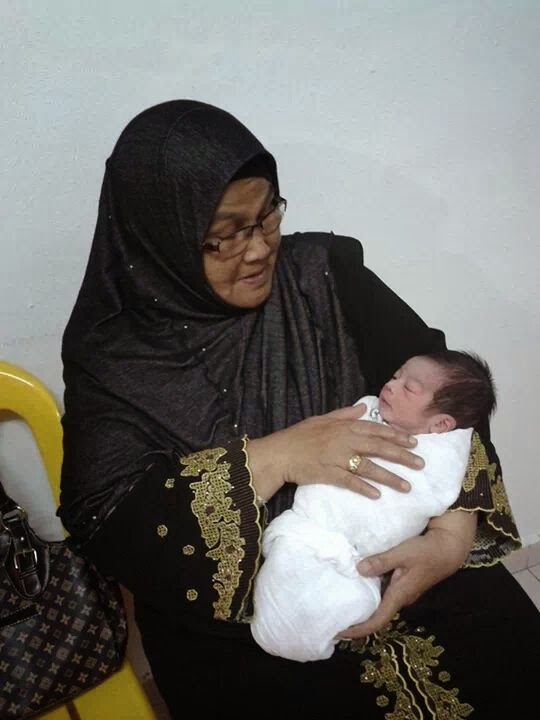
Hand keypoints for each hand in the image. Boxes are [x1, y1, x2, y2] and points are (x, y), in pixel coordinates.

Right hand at [248, 404, 423, 501]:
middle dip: (401, 456)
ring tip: (407, 486)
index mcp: (343, 426)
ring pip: (368, 467)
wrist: (279, 453)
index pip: (375, 429)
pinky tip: (377, 495)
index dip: (396, 435)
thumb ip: (343, 414)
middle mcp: (343, 440)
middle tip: (421, 464)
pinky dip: (364, 488)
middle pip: (378, 448)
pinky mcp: (328, 474)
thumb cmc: (298, 436)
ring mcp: (336, 458)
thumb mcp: (321, 419)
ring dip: (389, 477)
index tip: (414, 441)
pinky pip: (349, 482)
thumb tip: (363, 408)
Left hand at [337, 512, 476, 638]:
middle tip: (333, 617)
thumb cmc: (426, 552)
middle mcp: (400, 598)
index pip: (377, 621)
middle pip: (375, 615)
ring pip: (378, 603)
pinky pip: (382, 592)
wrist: (448, 549)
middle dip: (356, 619)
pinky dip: (368, 591)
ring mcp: (402, 591)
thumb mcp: (402, 553)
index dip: (358, 629)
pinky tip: (356, 583)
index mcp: (399, 595)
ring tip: (340, 601)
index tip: (339, 632)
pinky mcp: (402, 583)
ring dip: (362, 605)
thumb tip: (358, 570)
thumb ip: (381, 562)